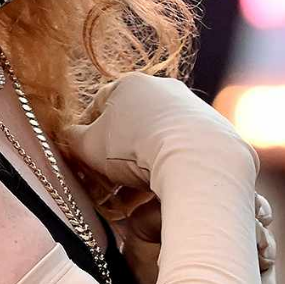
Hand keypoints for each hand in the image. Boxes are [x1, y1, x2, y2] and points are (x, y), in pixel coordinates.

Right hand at [64, 73, 265, 283]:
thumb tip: (67, 138)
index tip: (83, 163)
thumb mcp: (87, 146)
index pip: (98, 107)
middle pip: (130, 126)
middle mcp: (163, 89)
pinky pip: (184, 151)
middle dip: (117, 157)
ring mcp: (193, 108)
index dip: (86, 138)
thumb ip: (72, 140)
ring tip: (135, 199)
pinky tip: (164, 193)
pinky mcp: (217, 131)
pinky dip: (172, 169)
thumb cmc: (134, 147)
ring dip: (143, 167)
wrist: (196, 159)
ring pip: (157, 140)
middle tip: (109, 186)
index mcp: (129, 84)